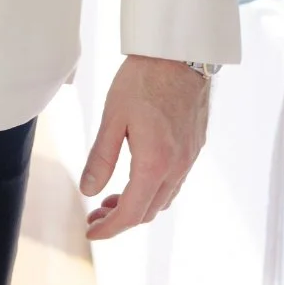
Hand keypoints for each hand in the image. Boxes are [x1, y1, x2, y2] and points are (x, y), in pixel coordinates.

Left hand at [78, 55, 210, 240]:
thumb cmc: (144, 79)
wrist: (180, 53)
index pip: (131, 213)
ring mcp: (189, 158)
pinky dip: (153, 190)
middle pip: (148, 212)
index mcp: (155, 164)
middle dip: (120, 219)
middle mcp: (176, 167)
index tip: (90, 231)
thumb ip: (101, 157)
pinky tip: (138, 177)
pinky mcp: (194, 146)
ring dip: (138, 206)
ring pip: (163, 198)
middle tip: (95, 215)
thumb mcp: (113, 116)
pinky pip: (174, 182)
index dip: (109, 228)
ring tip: (111, 198)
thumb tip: (88, 191)